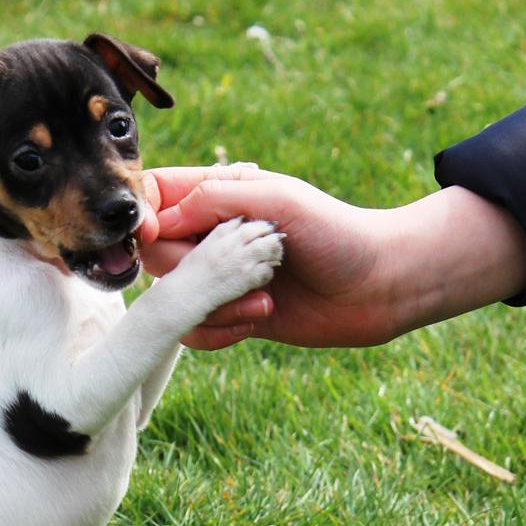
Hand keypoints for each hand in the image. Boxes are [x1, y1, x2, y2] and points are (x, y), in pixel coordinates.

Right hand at [139, 166, 525, 349]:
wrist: (382, 286)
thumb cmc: (338, 233)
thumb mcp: (278, 200)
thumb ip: (215, 199)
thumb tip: (160, 220)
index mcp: (220, 195)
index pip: (155, 197)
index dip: (143, 216)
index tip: (156, 234)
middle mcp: (213, 236)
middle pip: (156, 253)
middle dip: (190, 269)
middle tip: (241, 270)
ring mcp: (221, 279)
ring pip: (173, 297)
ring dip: (213, 304)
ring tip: (263, 296)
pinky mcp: (233, 316)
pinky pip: (195, 331)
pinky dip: (219, 330)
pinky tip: (260, 319)